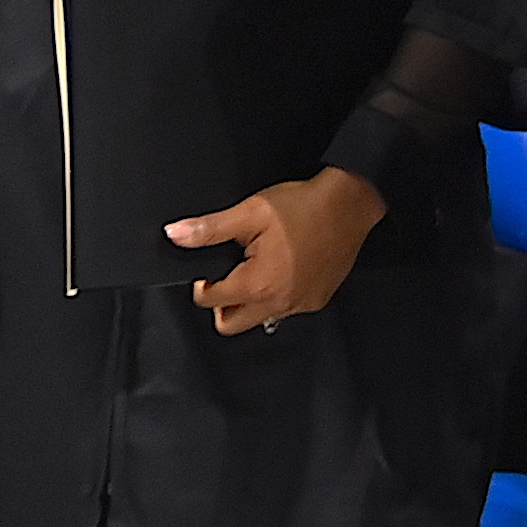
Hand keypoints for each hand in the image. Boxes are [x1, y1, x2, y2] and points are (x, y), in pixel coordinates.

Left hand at [175, 166, 385, 330]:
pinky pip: (285, 310)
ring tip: (259, 267)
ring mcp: (300, 305)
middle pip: (229, 324)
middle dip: (222, 303)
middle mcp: (279, 303)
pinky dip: (276, 297)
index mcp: (257, 284)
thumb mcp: (251, 212)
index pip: (208, 301)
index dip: (202, 281)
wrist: (352, 202)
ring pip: (258, 319)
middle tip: (230, 273)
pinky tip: (284, 269)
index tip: (212, 264)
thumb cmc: (304, 206)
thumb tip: (174, 235)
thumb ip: (210, 229)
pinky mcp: (317, 300)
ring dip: (250, 301)